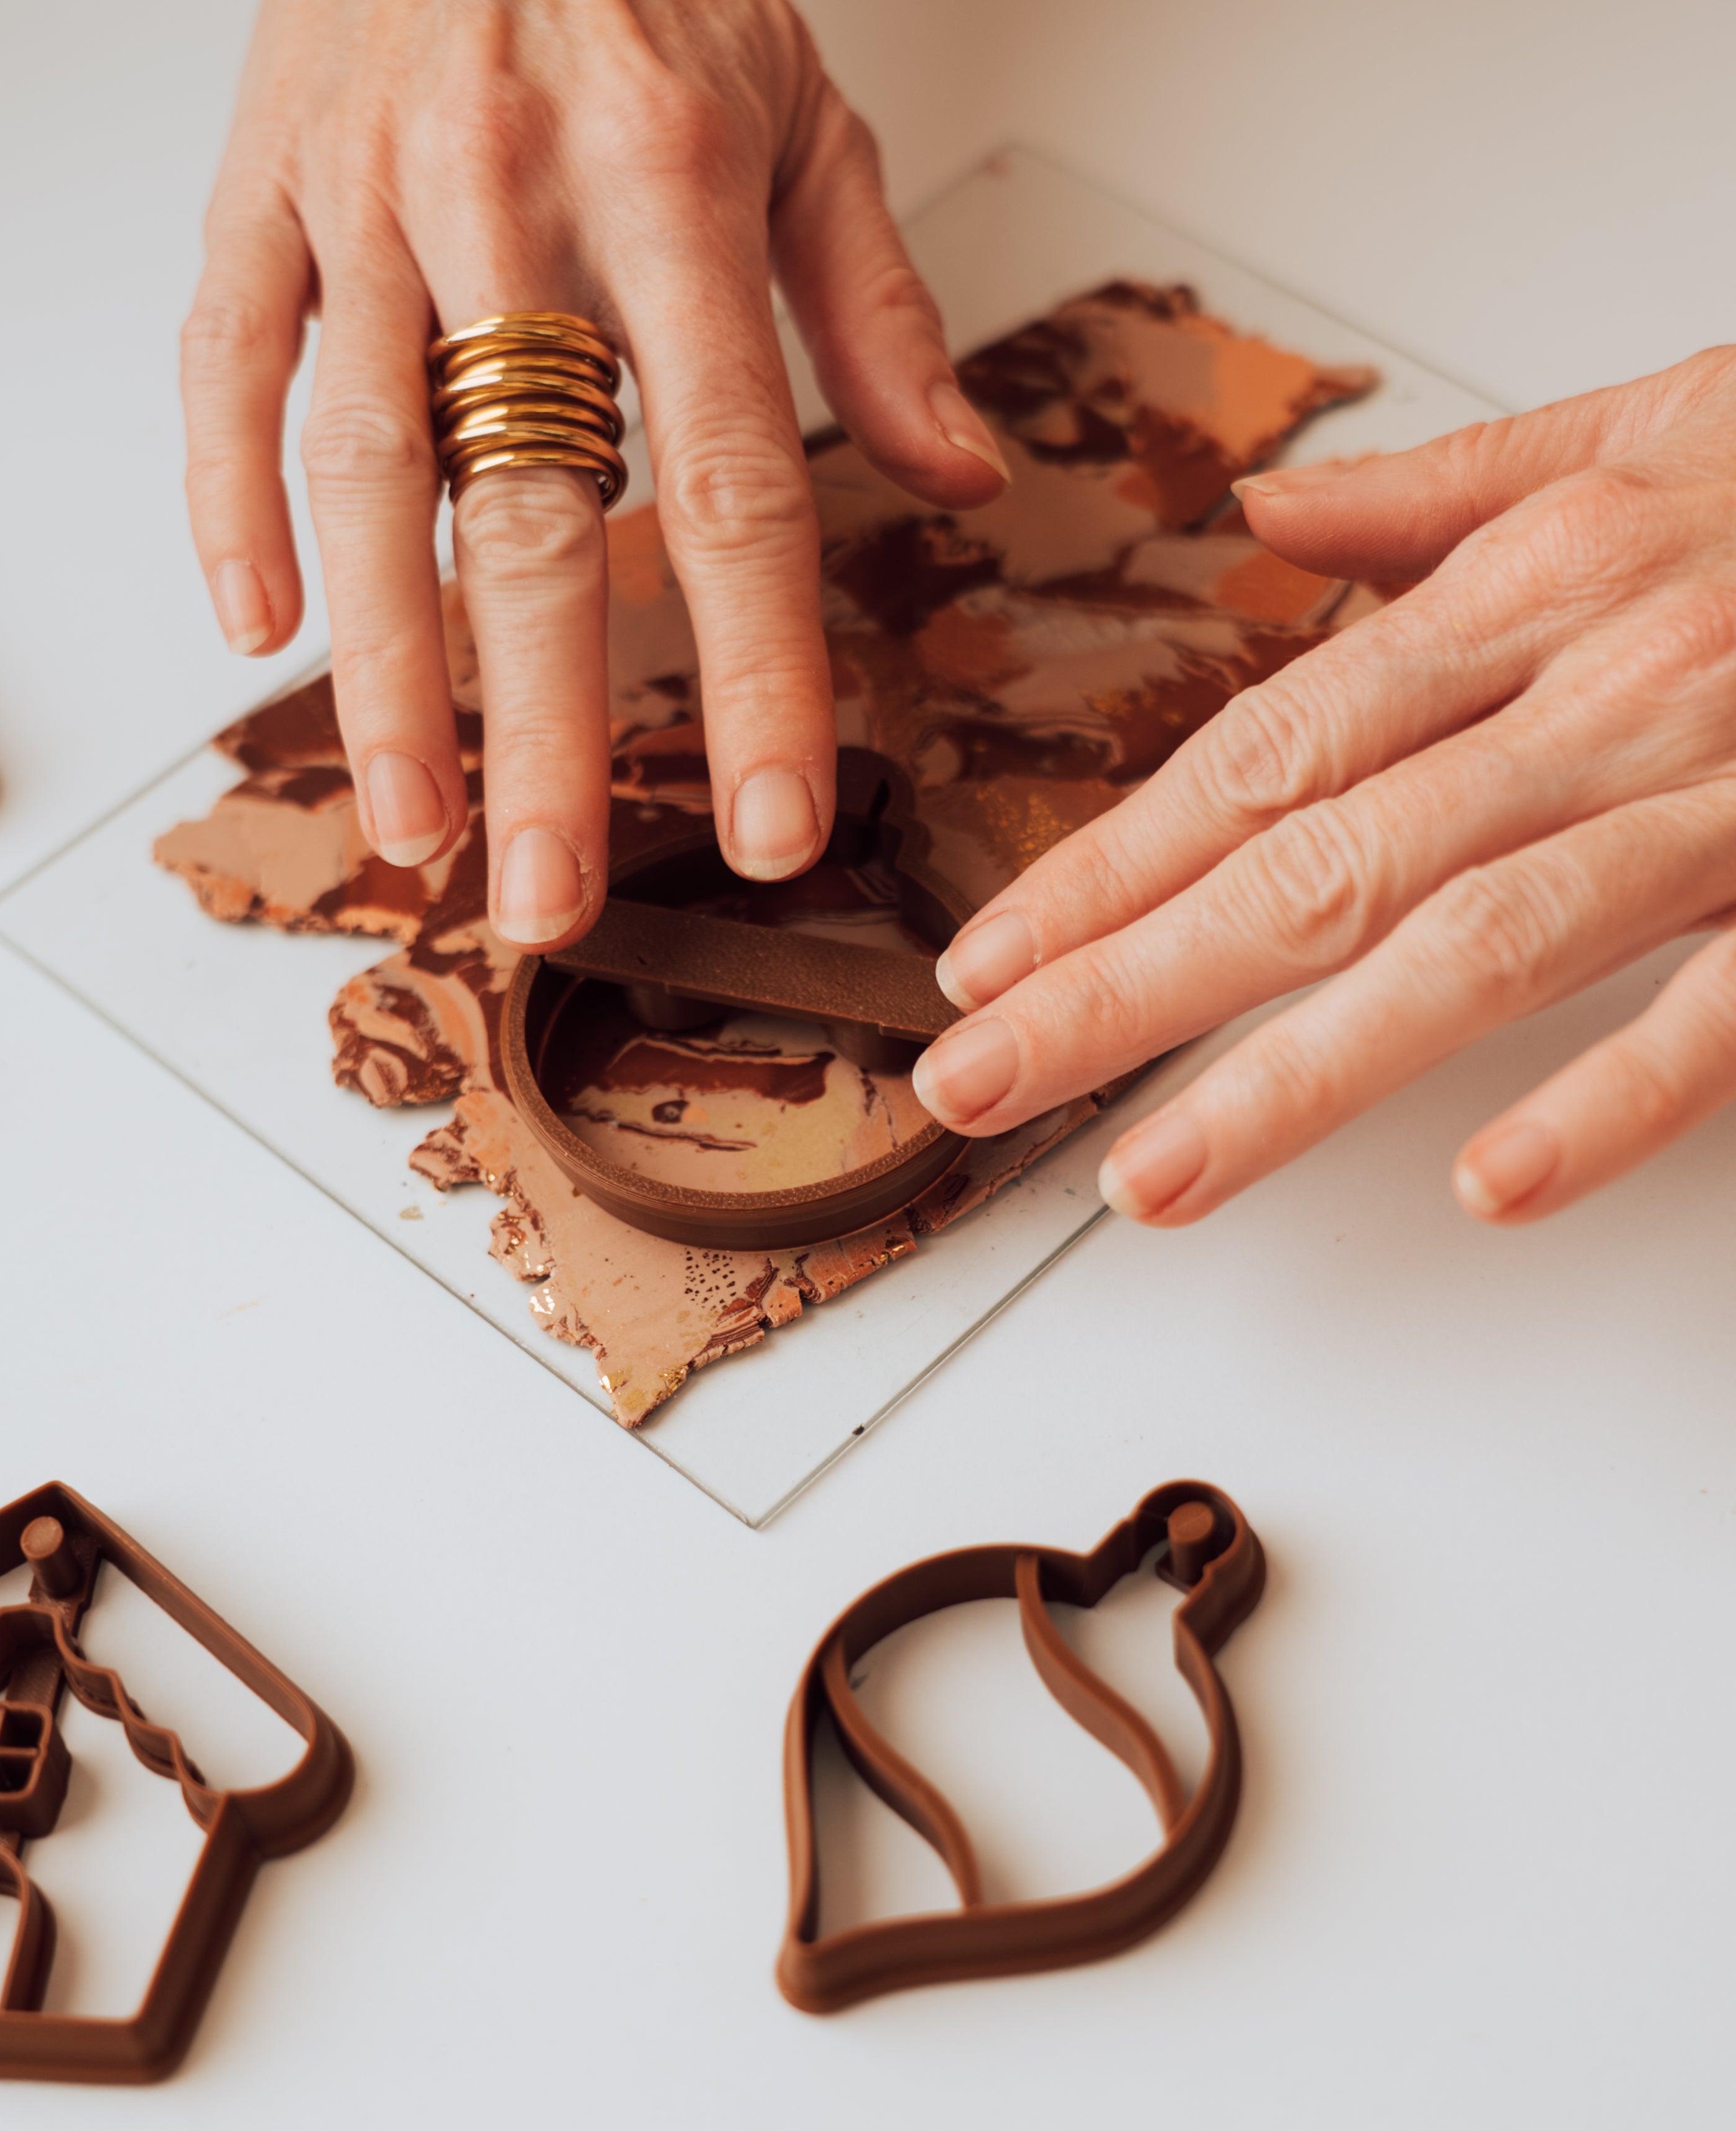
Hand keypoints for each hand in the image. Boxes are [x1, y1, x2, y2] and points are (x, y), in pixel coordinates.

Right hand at [181, 0, 1006, 944]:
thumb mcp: (805, 105)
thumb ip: (878, 308)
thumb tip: (958, 483)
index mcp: (672, 187)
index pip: (730, 483)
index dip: (751, 671)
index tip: (766, 825)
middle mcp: (512, 199)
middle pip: (535, 515)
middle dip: (543, 730)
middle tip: (551, 895)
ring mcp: (369, 193)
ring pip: (369, 468)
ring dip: (385, 670)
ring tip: (414, 827)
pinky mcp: (260, 180)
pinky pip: (228, 358)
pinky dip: (226, 493)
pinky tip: (258, 629)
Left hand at [911, 347, 1735, 1225]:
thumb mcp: (1642, 431)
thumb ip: (1446, 492)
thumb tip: (1280, 517)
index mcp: (1535, 595)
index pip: (1264, 757)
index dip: (1110, 868)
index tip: (991, 961)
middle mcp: (1599, 695)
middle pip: (1313, 863)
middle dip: (1126, 986)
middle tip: (980, 1086)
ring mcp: (1716, 797)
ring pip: (1468, 944)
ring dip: (1296, 1073)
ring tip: (1152, 1179)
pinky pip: (1717, 1005)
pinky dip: (1611, 1093)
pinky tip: (1491, 1188)